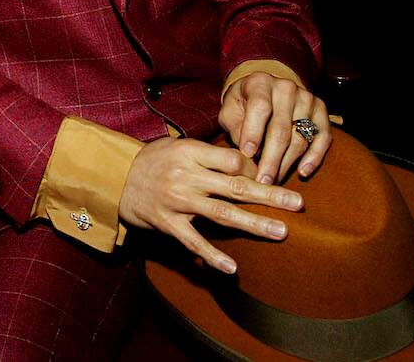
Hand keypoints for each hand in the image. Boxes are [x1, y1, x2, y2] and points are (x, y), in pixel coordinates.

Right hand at [120, 137, 303, 273]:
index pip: (232, 159)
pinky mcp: (168, 223)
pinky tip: (232, 268)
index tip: (268, 175)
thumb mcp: (177, 144)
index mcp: (189, 152)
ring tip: (281, 231)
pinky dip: (212, 256)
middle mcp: (186, 176)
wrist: (114, 178)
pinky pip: (193, 242)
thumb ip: (209, 153)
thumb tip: (247, 162)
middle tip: (298, 203)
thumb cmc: (152, 159)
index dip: (253, 167)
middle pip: (235, 186)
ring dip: (254, 223)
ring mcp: (177, 201)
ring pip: (222, 214)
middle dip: (269, 194)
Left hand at [219, 72, 331, 183]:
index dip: (254, 132)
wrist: (265, 90)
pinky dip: (314, 157)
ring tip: (275, 181)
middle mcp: (286, 88)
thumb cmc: (243, 104)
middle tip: (262, 181)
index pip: (260, 107)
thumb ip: (234, 126)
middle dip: (270, 158)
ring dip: (287, 163)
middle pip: (281, 128)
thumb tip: (246, 152)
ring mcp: (306, 99)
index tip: (247, 155)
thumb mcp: (230, 110)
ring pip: (300, 137)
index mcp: (260, 83)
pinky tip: (302, 172)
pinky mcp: (321, 111)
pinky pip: (323, 137)